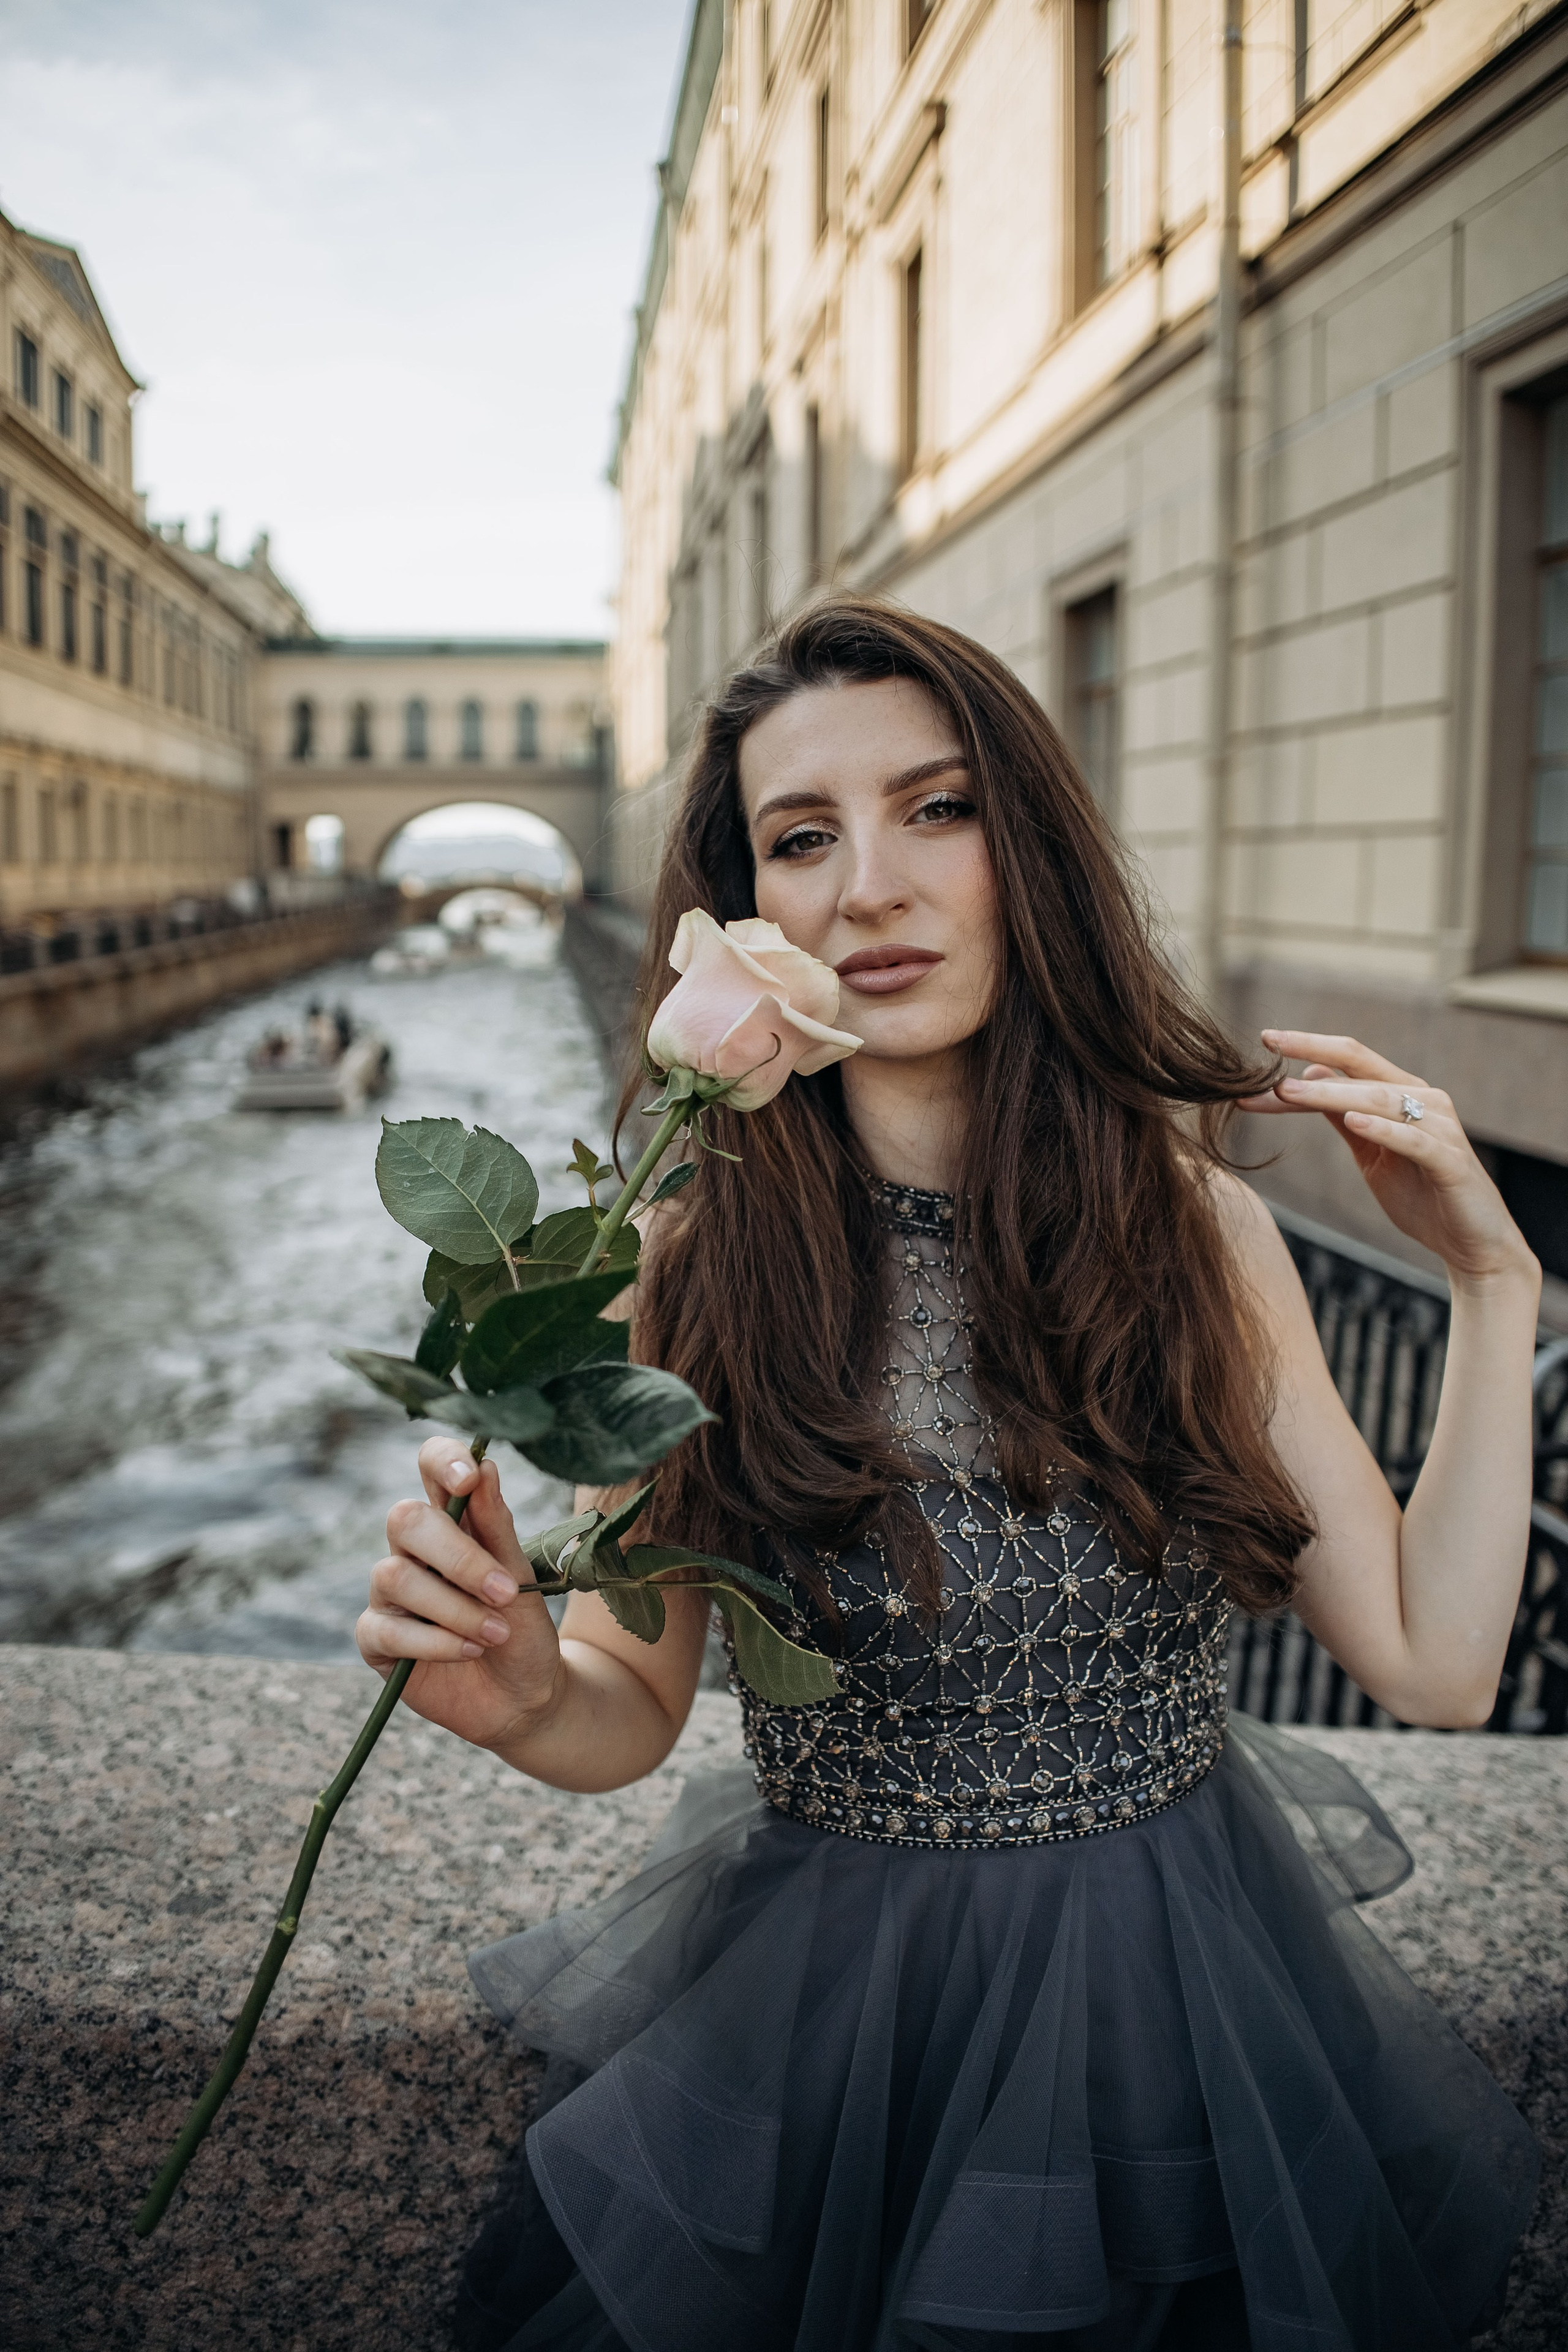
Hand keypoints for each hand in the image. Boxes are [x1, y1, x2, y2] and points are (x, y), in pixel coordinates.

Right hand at [356, 1438, 565, 1752]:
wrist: (524, 1698)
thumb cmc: (522, 1629)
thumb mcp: (520, 1579)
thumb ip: (497, 1527)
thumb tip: (485, 1467)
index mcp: (452, 1521)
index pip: (431, 1466)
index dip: (442, 1460)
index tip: (469, 1477)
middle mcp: (413, 1550)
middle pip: (404, 1519)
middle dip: (457, 1556)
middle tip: (504, 1591)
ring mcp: (390, 1594)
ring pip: (396, 1576)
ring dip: (455, 1608)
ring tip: (496, 1633)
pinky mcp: (376, 1639)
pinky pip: (389, 1629)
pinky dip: (435, 1642)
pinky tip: (469, 1651)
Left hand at [1242, 1030, 1539, 1292]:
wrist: (1470, 1242)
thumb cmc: (1419, 1194)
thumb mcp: (1368, 1153)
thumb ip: (1342, 1115)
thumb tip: (1308, 1075)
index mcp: (1403, 1094)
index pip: (1350, 1058)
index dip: (1307, 1047)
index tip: (1264, 1039)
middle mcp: (1425, 1100)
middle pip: (1362, 1066)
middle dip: (1313, 1053)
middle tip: (1268, 1046)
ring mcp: (1441, 1128)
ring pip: (1382, 1099)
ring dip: (1333, 1093)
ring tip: (1290, 1091)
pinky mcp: (1451, 1163)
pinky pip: (1415, 1140)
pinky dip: (1384, 1129)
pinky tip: (1353, 1120)